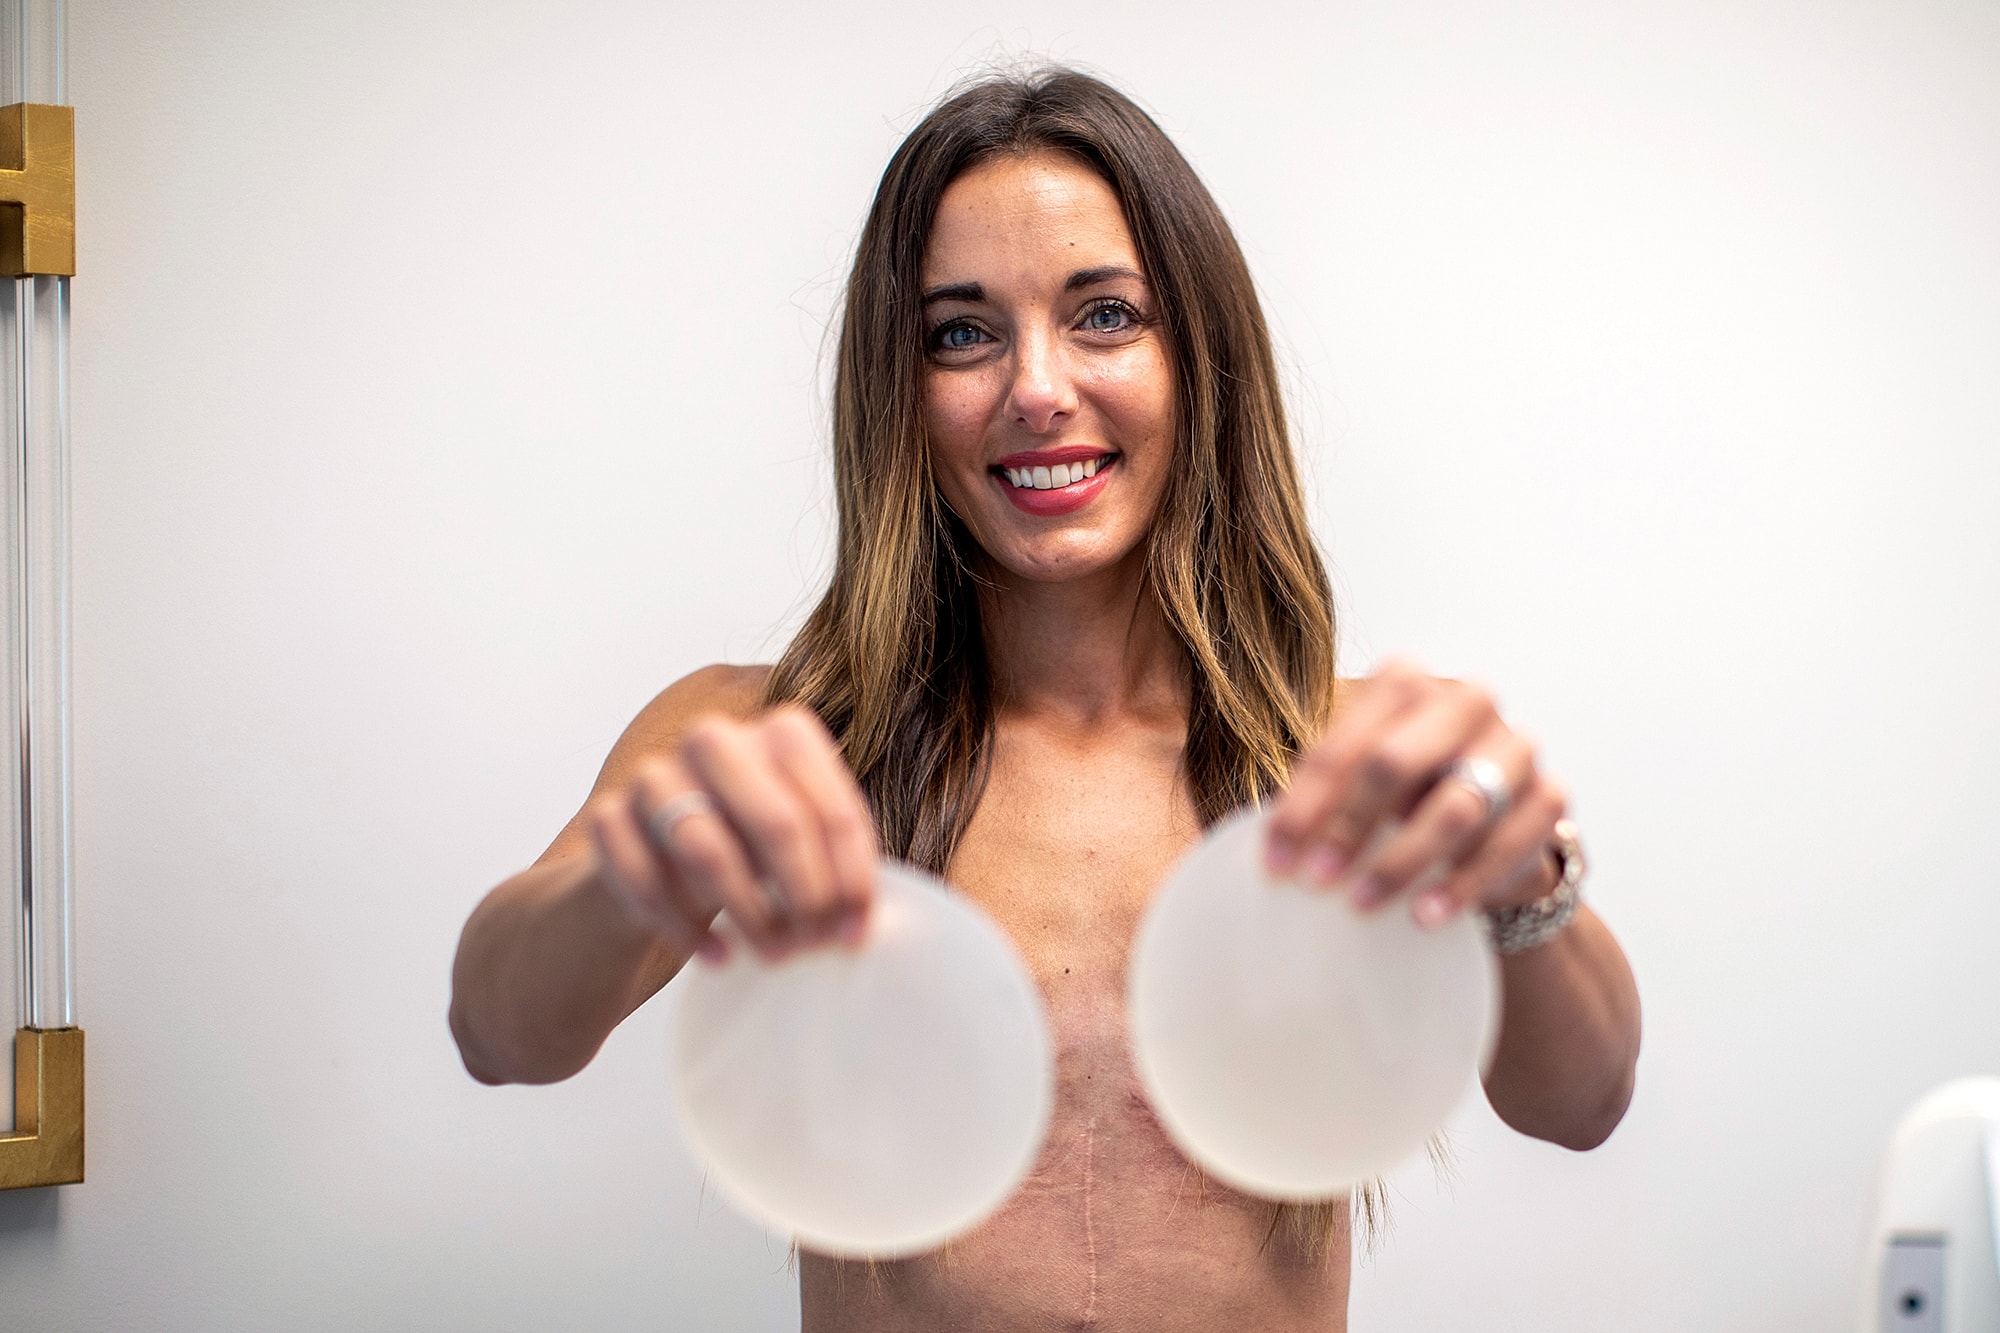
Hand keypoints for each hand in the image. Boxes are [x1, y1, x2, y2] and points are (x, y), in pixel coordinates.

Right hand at [586, 705, 877, 961]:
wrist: (656, 860)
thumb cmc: (750, 850)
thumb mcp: (801, 846)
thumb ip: (835, 870)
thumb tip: (856, 925)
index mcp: (783, 732)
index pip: (831, 809)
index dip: (850, 879)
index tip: (853, 934)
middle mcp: (716, 739)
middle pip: (776, 822)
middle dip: (802, 896)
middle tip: (811, 946)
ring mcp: (655, 774)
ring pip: (709, 851)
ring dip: (748, 914)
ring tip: (771, 954)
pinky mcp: (609, 817)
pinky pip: (647, 880)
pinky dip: (684, 928)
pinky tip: (716, 955)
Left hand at [1264, 660, 1566, 926]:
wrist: (1495, 823)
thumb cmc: (1408, 796)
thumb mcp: (1361, 784)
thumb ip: (1321, 799)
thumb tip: (1268, 850)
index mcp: (1407, 682)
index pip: (1344, 742)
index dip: (1305, 804)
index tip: (1275, 862)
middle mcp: (1466, 701)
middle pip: (1395, 761)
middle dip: (1349, 826)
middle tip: (1317, 882)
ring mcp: (1515, 746)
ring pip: (1456, 805)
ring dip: (1402, 861)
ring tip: (1363, 904)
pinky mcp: (1551, 795)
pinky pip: (1507, 844)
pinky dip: (1462, 885)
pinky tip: (1426, 915)